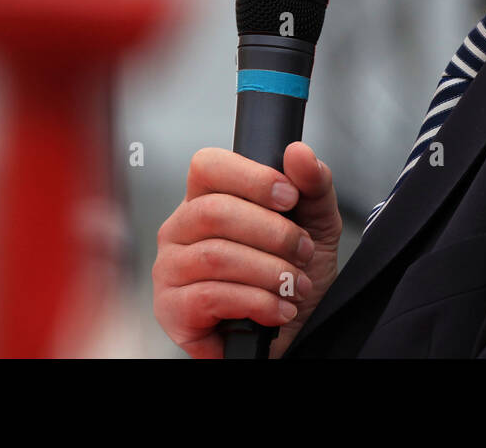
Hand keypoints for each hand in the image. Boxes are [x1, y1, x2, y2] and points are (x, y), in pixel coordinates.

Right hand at [152, 140, 341, 357]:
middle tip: (303, 252)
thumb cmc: (294, 273)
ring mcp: (169, 269)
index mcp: (206, 198)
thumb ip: (312, 185)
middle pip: (214, 211)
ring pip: (216, 257)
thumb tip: (298, 152)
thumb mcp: (316, 225)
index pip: (208, 165)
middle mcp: (179, 229)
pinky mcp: (172, 310)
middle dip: (273, 233)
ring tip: (296, 285)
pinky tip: (279, 310)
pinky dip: (257, 302)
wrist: (296, 333)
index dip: (252, 177)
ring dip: (270, 272)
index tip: (290, 197)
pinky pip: (210, 297)